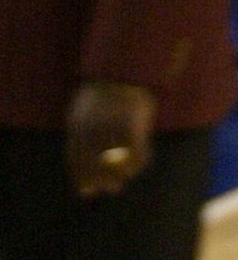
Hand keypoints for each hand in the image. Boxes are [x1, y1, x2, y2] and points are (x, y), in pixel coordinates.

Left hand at [66, 80, 154, 196]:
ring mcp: (111, 129)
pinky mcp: (131, 127)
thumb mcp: (85, 107)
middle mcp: (91, 130)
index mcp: (77, 124)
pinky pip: (137, 153)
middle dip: (101, 182)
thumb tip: (78, 158)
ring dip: (122, 174)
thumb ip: (81, 129)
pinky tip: (142, 162)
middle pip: (94, 166)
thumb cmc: (105, 88)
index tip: (86, 192)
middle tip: (112, 189)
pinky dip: (141, 160)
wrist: (126, 67)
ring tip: (128, 177)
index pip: (74, 160)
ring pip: (116, 163)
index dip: (81, 179)